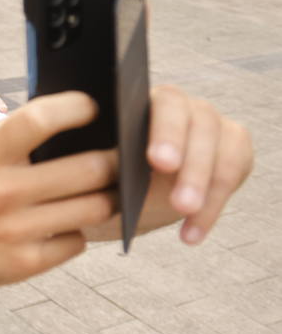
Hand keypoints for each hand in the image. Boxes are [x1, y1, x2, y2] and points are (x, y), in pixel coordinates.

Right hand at [0, 91, 114, 286]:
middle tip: (115, 158)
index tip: (94, 109)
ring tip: (101, 191)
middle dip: (112, 160)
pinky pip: (77, 242)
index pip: (42, 119)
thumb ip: (14, 134)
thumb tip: (70, 120)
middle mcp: (1, 190)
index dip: (78, 108)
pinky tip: (61, 224)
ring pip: (95, 208)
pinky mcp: (22, 263)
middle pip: (89, 169)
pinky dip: (75, 231)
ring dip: (105, 198)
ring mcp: (13, 230)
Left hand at [111, 85, 251, 244]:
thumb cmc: (107, 171)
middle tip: (180, 202)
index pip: (166, 103)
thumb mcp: (100, 164)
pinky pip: (232, 176)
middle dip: (191, 166)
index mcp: (148, 98)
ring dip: (205, 189)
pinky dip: (212, 209)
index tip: (157, 163)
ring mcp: (213, 125)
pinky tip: (190, 235)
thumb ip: (107, 159)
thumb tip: (104, 164)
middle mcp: (186, 105)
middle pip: (201, 126)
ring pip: (222, 152)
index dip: (166, 132)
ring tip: (184, 216)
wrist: (129, 189)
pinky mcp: (233, 148)